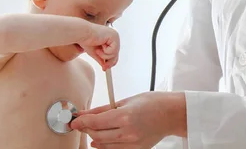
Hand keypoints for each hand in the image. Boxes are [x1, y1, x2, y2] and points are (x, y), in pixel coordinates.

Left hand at [71, 92, 186, 148]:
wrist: (171, 114)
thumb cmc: (152, 103)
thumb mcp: (125, 101)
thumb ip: (103, 109)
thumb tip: (84, 114)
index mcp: (125, 116)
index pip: (95, 123)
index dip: (81, 122)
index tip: (74, 121)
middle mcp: (128, 132)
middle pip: (96, 136)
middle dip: (87, 129)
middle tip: (83, 123)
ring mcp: (132, 144)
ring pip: (103, 146)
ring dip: (95, 138)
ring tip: (95, 129)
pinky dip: (106, 145)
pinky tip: (105, 138)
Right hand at [79, 24, 118, 70]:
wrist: (82, 34)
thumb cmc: (86, 41)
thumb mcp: (95, 53)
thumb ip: (102, 59)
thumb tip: (106, 67)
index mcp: (110, 38)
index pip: (114, 52)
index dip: (111, 62)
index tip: (105, 69)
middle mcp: (114, 36)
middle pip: (116, 54)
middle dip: (109, 62)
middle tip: (104, 68)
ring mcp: (115, 35)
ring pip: (115, 53)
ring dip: (104, 55)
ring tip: (97, 51)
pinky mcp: (113, 36)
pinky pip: (113, 51)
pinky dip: (105, 52)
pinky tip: (99, 47)